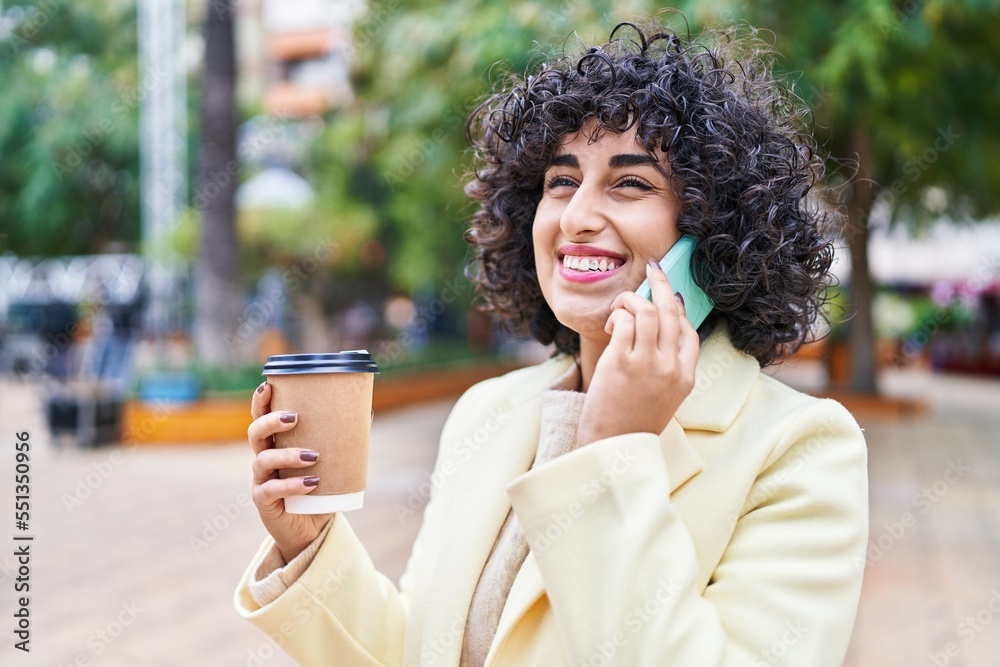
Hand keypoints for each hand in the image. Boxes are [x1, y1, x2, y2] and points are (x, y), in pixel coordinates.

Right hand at [248, 382, 333, 562]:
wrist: (311, 527)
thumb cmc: (319, 488)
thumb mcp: (329, 461)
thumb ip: (341, 439)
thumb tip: (366, 412)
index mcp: (275, 443)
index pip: (260, 417)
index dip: (260, 401)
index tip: (269, 385)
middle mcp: (263, 458)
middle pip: (255, 434)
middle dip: (271, 422)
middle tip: (295, 417)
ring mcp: (260, 480)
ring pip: (263, 460)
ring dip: (288, 455)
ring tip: (313, 456)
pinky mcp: (264, 502)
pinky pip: (272, 491)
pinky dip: (292, 485)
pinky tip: (311, 483)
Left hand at [576, 259, 699, 445]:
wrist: (612, 448)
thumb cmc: (632, 424)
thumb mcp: (664, 398)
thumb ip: (667, 368)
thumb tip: (659, 330)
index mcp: (686, 377)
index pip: (689, 331)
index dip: (679, 309)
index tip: (669, 296)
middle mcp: (671, 367)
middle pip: (672, 311)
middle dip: (662, 283)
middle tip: (654, 268)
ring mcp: (647, 363)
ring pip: (646, 310)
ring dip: (631, 299)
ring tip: (619, 306)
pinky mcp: (620, 362)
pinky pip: (623, 321)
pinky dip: (617, 314)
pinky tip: (611, 324)